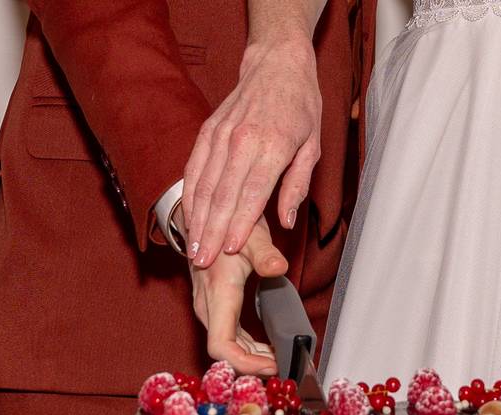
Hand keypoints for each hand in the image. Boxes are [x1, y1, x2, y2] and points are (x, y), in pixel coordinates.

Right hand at [183, 33, 321, 267]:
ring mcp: (220, 135)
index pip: (251, 194)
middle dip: (211, 232)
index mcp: (272, 146)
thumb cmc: (301, 108)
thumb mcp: (313, 147)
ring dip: (196, 219)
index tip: (230, 251)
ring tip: (192, 249)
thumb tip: (285, 222)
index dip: (239, 225)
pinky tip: (187, 218)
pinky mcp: (207, 132)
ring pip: (203, 184)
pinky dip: (189, 196)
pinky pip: (194, 169)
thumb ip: (297, 186)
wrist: (277, 64)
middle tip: (203, 262)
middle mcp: (242, 141)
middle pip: (222, 195)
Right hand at [190, 216, 288, 374]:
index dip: (245, 363)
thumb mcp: (251, 236)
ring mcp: (210, 311)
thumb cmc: (226, 227)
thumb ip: (265, 253)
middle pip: (227, 353)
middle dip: (255, 367)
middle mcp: (209, 308)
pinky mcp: (217, 311)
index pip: (221, 345)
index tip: (272, 366)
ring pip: (229, 349)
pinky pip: (231, 339)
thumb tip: (280, 267)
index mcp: (217, 295)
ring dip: (254, 360)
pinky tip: (269, 351)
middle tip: (287, 369)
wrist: (205, 219)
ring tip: (283, 362)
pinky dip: (250, 350)